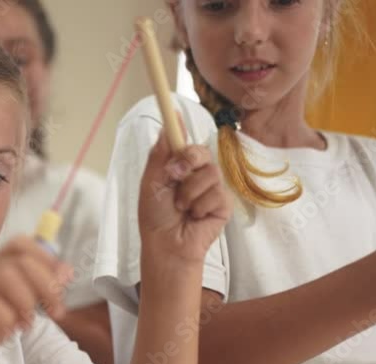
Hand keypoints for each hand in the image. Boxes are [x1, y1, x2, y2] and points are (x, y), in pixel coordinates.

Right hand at [0, 236, 72, 363]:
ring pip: (4, 276)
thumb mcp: (16, 308)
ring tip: (29, 323)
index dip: (46, 258)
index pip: (20, 244)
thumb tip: (66, 271)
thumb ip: (39, 290)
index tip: (62, 282)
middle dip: (46, 284)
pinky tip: (9, 331)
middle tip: (54, 311)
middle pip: (19, 260)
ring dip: (26, 300)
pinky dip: (6, 318)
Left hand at [138, 121, 232, 262]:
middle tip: (174, 176)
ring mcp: (212, 187)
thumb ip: (161, 155)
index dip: (180, 126)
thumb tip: (169, 123)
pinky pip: (217, 194)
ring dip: (189, 193)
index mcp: (178, 166)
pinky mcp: (224, 203)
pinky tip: (194, 216)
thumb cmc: (156, 216)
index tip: (173, 107)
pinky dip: (200, 206)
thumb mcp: (152, 182)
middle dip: (187, 162)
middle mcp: (197, 173)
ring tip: (181, 208)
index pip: (184, 141)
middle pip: (201, 151)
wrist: (167, 245)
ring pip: (210, 173)